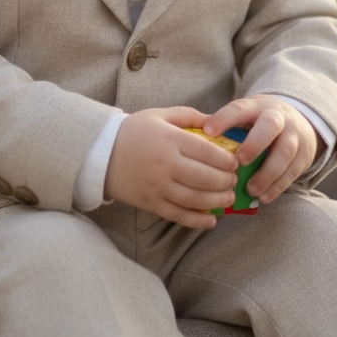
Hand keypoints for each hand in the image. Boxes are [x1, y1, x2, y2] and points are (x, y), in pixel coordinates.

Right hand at [104, 107, 238, 229]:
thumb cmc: (134, 131)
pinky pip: (178, 215)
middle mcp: (165, 164)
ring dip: (217, 201)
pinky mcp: (151, 203)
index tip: (235, 162)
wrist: (101, 153)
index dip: (225, 159)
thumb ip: (189, 116)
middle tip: (234, 181)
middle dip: (225, 181)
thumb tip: (217, 121)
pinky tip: (211, 220)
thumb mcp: (160, 115)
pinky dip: (197, 221)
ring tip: (228, 198)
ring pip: (195, 199)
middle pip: (204, 177)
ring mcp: (158, 186)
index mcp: (169, 139)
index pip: (206, 151)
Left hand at [203, 95, 321, 204]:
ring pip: (284, 152)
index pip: (239, 108)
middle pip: (270, 126)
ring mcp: (294, 136)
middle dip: (255, 143)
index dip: (224, 119)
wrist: (299, 121)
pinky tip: (263, 197)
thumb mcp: (246, 116)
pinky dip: (277, 187)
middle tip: (238, 162)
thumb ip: (225, 126)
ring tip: (250, 189)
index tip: (207, 133)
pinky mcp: (304, 156)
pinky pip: (292, 172)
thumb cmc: (259, 122)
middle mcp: (278, 118)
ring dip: (267, 173)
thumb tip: (192, 141)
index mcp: (257, 106)